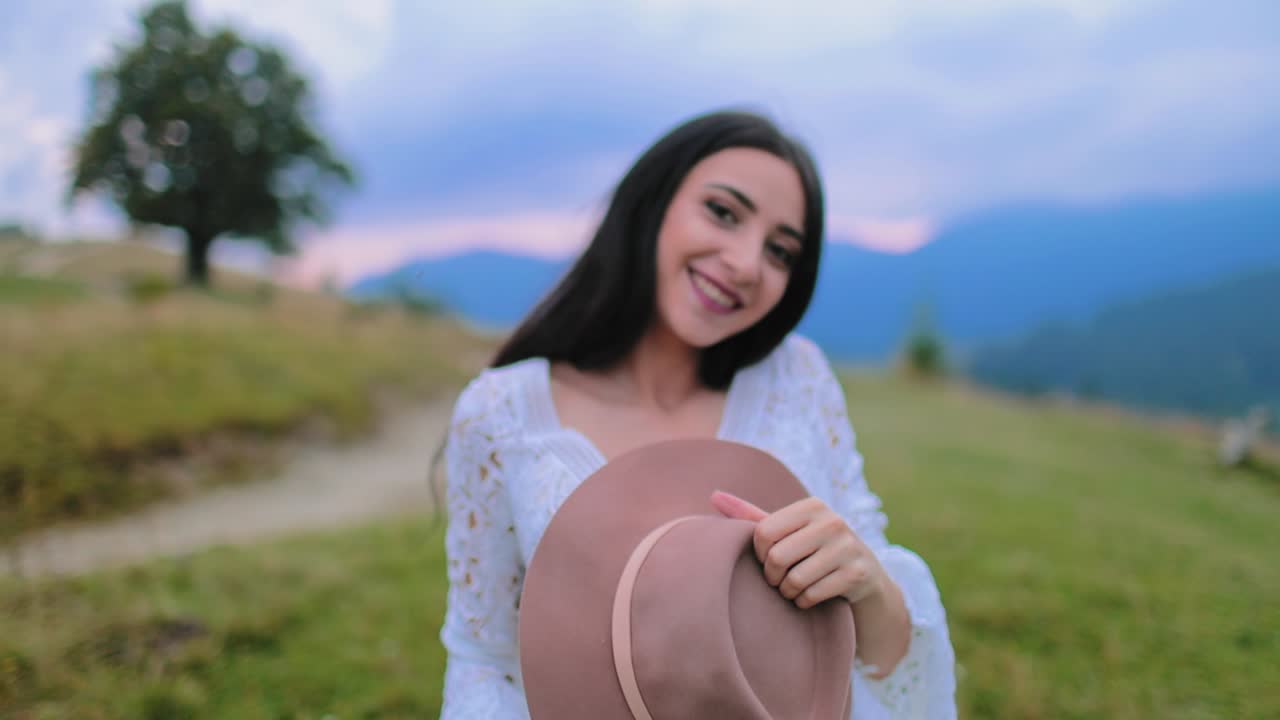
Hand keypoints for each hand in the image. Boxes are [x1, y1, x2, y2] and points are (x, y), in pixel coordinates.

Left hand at [710, 489, 886, 609]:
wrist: (864, 577)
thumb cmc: (813, 551)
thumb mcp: (787, 530)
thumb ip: (751, 515)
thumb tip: (713, 495)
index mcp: (812, 505)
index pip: (763, 532)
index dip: (759, 554)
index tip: (768, 560)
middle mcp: (833, 521)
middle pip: (777, 558)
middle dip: (773, 576)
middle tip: (780, 580)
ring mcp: (848, 547)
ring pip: (794, 580)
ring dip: (788, 592)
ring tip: (794, 588)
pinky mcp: (857, 574)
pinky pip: (812, 596)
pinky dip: (805, 602)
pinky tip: (811, 597)